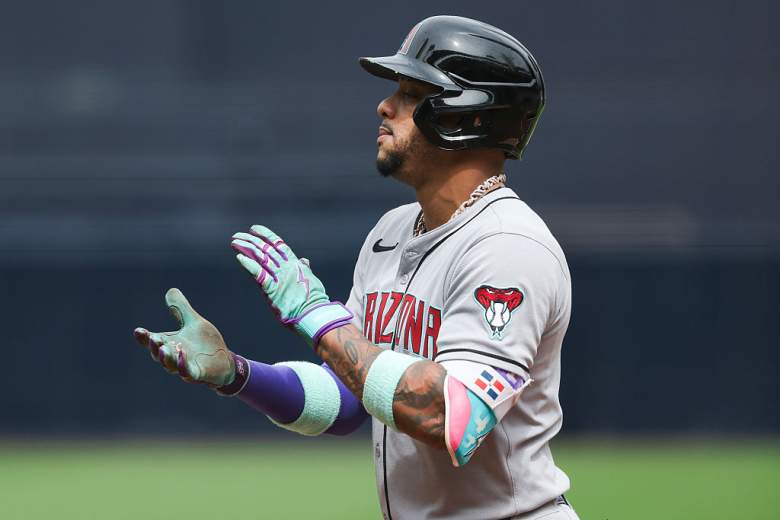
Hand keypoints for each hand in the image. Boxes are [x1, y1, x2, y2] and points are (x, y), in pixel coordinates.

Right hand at [134, 288, 234, 386]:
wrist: (224, 361)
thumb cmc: (205, 343)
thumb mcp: (194, 322)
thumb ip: (181, 309)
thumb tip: (171, 291)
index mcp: (170, 343)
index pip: (152, 341)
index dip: (144, 337)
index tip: (138, 331)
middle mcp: (174, 356)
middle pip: (159, 354)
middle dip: (154, 347)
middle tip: (152, 338)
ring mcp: (185, 366)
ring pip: (171, 365)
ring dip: (167, 358)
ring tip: (163, 349)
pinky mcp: (198, 373)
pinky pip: (188, 372)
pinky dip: (183, 366)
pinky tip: (182, 355)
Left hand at [231, 225, 352, 346]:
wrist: (313, 314)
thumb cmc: (313, 299)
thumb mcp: (311, 279)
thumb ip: (304, 269)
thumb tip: (304, 260)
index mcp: (294, 263)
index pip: (278, 243)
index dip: (265, 234)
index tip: (254, 228)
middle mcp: (285, 267)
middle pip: (265, 248)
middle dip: (250, 240)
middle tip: (238, 235)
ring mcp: (278, 277)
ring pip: (260, 257)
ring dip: (246, 248)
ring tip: (235, 242)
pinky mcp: (272, 288)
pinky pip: (257, 273)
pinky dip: (248, 264)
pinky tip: (239, 257)